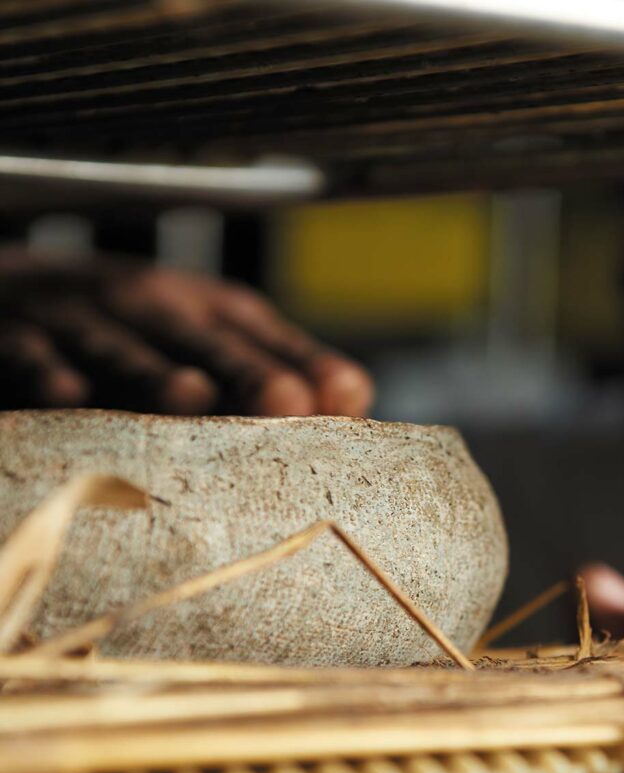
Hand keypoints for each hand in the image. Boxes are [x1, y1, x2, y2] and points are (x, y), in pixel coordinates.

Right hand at [0, 248, 373, 416]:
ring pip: (122, 350)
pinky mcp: (15, 335)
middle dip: (248, 372)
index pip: (265, 337)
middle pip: (205, 343)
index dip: (307, 363)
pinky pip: (28, 356)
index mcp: (205, 308)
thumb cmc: (124, 328)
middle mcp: (151, 306)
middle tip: (288, 401)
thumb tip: (354, 403)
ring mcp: (82, 319)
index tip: (350, 394)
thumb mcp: (197, 338)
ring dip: (155, 374)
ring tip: (192, 396)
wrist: (9, 283)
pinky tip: (66, 395)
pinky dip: (44, 373)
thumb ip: (265, 369)